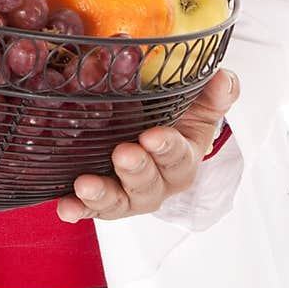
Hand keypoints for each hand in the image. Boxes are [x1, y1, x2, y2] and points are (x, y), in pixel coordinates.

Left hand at [56, 67, 238, 222]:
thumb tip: (223, 79)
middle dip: (136, 170)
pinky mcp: (102, 199)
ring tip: (85, 185)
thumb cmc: (178, 120)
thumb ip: (214, 92)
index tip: (152, 136)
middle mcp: (156, 183)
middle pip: (148, 185)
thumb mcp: (199, 104)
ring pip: (118, 202)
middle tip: (122, 153)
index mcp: (182, 160)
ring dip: (102, 195)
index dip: (167, 149)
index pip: (178, 158)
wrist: (157, 135)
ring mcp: (128, 194)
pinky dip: (78, 209)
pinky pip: (90, 208)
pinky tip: (65, 206)